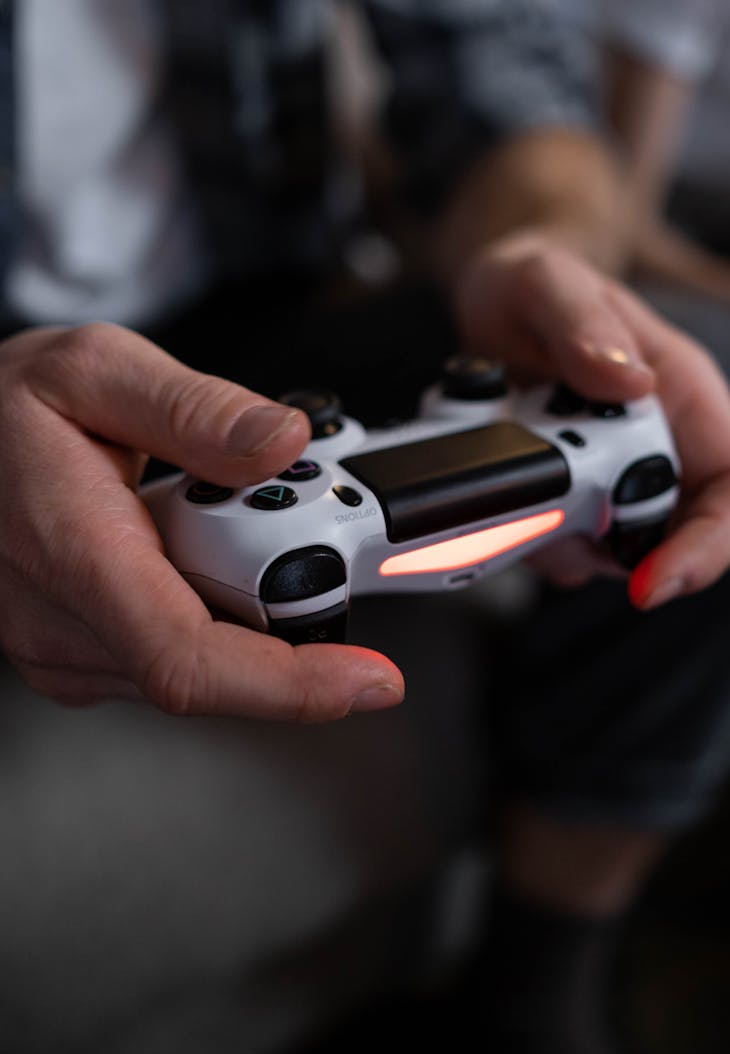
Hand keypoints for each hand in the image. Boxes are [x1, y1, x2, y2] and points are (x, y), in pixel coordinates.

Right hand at [0, 323, 403, 717]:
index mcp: (73, 552)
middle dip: (287, 608)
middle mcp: (61, 625)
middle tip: (306, 521)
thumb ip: (196, 407)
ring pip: (201, 665)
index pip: (189, 658)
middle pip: (217, 664)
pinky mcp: (75, 656)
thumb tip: (282, 442)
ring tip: (231, 517)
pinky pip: (175, 655)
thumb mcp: (96, 368)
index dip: (290, 685)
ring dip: (249, 607)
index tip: (369, 679)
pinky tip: (205, 552)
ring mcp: (64, 650)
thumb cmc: (0, 410)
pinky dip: (217, 613)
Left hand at [450, 229, 729, 608]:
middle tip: (544, 519)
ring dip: (558, 542)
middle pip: (677, 539)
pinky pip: (563, 545)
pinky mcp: (573, 495)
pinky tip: (496, 487)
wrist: (491, 299)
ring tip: (511, 488)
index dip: (713, 546)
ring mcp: (619, 475)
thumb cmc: (535, 283)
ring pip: (613, 553)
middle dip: (610, 551)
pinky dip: (526, 533)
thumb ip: (583, 323)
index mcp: (687, 394)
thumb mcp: (546, 282)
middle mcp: (664, 443)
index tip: (652, 582)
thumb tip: (628, 381)